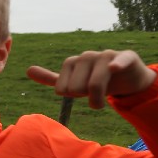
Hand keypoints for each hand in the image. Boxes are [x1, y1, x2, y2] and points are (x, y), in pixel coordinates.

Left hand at [26, 50, 155, 108]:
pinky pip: (119, 61)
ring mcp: (106, 55)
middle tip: (94, 94)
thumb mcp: (73, 81)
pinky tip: (114, 67)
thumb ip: (51, 79)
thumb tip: (28, 70)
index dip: (73, 96)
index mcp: (72, 62)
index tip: (81, 92)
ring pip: (95, 84)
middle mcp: (87, 56)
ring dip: (98, 100)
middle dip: (86, 98)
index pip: (62, 88)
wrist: (128, 78)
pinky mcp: (126, 57)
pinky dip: (116, 64)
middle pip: (78, 88)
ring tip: (101, 102)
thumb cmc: (97, 80)